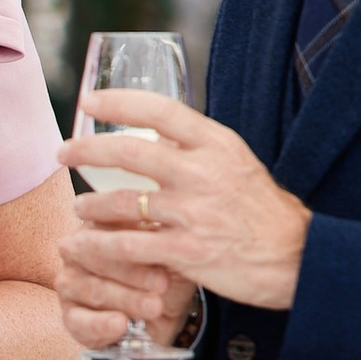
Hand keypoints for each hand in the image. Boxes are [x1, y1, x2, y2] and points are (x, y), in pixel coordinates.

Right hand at [57, 196, 200, 359]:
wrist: (163, 309)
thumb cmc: (163, 271)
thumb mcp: (166, 249)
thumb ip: (156, 235)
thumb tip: (160, 225)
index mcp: (96, 225)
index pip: (106, 227)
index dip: (133, 239)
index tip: (162, 249)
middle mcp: (75, 252)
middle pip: (97, 257)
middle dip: (132, 272)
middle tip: (162, 283)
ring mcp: (69, 284)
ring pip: (93, 289)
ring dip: (126, 299)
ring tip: (154, 307)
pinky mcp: (70, 316)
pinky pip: (79, 321)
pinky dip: (101, 324)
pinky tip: (121, 324)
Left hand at [62, 89, 310, 313]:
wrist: (296, 258)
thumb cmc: (264, 211)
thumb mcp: (237, 163)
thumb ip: (198, 148)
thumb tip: (154, 131)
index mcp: (216, 144)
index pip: (161, 110)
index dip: (119, 101)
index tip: (89, 102)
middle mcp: (203, 172)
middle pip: (129, 151)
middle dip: (86, 150)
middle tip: (64, 153)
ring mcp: (193, 213)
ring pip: (122, 201)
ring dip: (90, 204)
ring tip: (79, 207)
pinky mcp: (186, 252)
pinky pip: (128, 245)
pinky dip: (99, 245)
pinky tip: (84, 244)